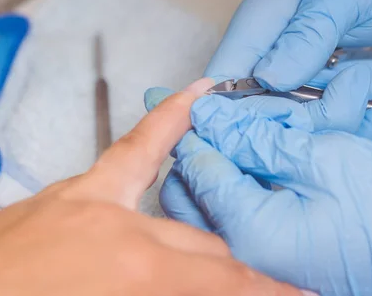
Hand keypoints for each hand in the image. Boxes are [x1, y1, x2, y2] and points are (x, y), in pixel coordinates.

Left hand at [0, 79, 299, 295]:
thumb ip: (163, 290)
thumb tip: (197, 282)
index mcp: (133, 272)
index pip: (226, 279)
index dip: (273, 287)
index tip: (299, 289)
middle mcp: (123, 227)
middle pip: (209, 251)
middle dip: (243, 270)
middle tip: (271, 277)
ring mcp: (95, 201)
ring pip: (181, 209)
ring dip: (219, 225)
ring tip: (258, 216)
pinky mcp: (72, 193)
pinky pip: (134, 149)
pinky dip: (168, 125)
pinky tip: (195, 95)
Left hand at [148, 72, 371, 294]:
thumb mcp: (324, 159)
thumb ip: (258, 139)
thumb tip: (215, 117)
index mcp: (250, 227)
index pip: (198, 167)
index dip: (196, 125)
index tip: (201, 99)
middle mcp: (241, 250)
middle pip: (185, 192)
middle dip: (193, 148)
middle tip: (210, 118)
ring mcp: (251, 257)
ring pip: (199, 208)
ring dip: (207, 169)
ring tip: (226, 139)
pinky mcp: (264, 256)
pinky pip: (225, 219)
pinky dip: (226, 189)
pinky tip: (244, 168)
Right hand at [206, 0, 371, 156]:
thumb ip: (307, 31)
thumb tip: (269, 79)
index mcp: (259, 36)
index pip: (225, 84)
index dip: (238, 114)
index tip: (287, 118)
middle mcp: (280, 78)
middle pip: (279, 128)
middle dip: (331, 120)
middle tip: (367, 84)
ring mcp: (317, 103)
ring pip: (331, 144)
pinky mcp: (355, 120)